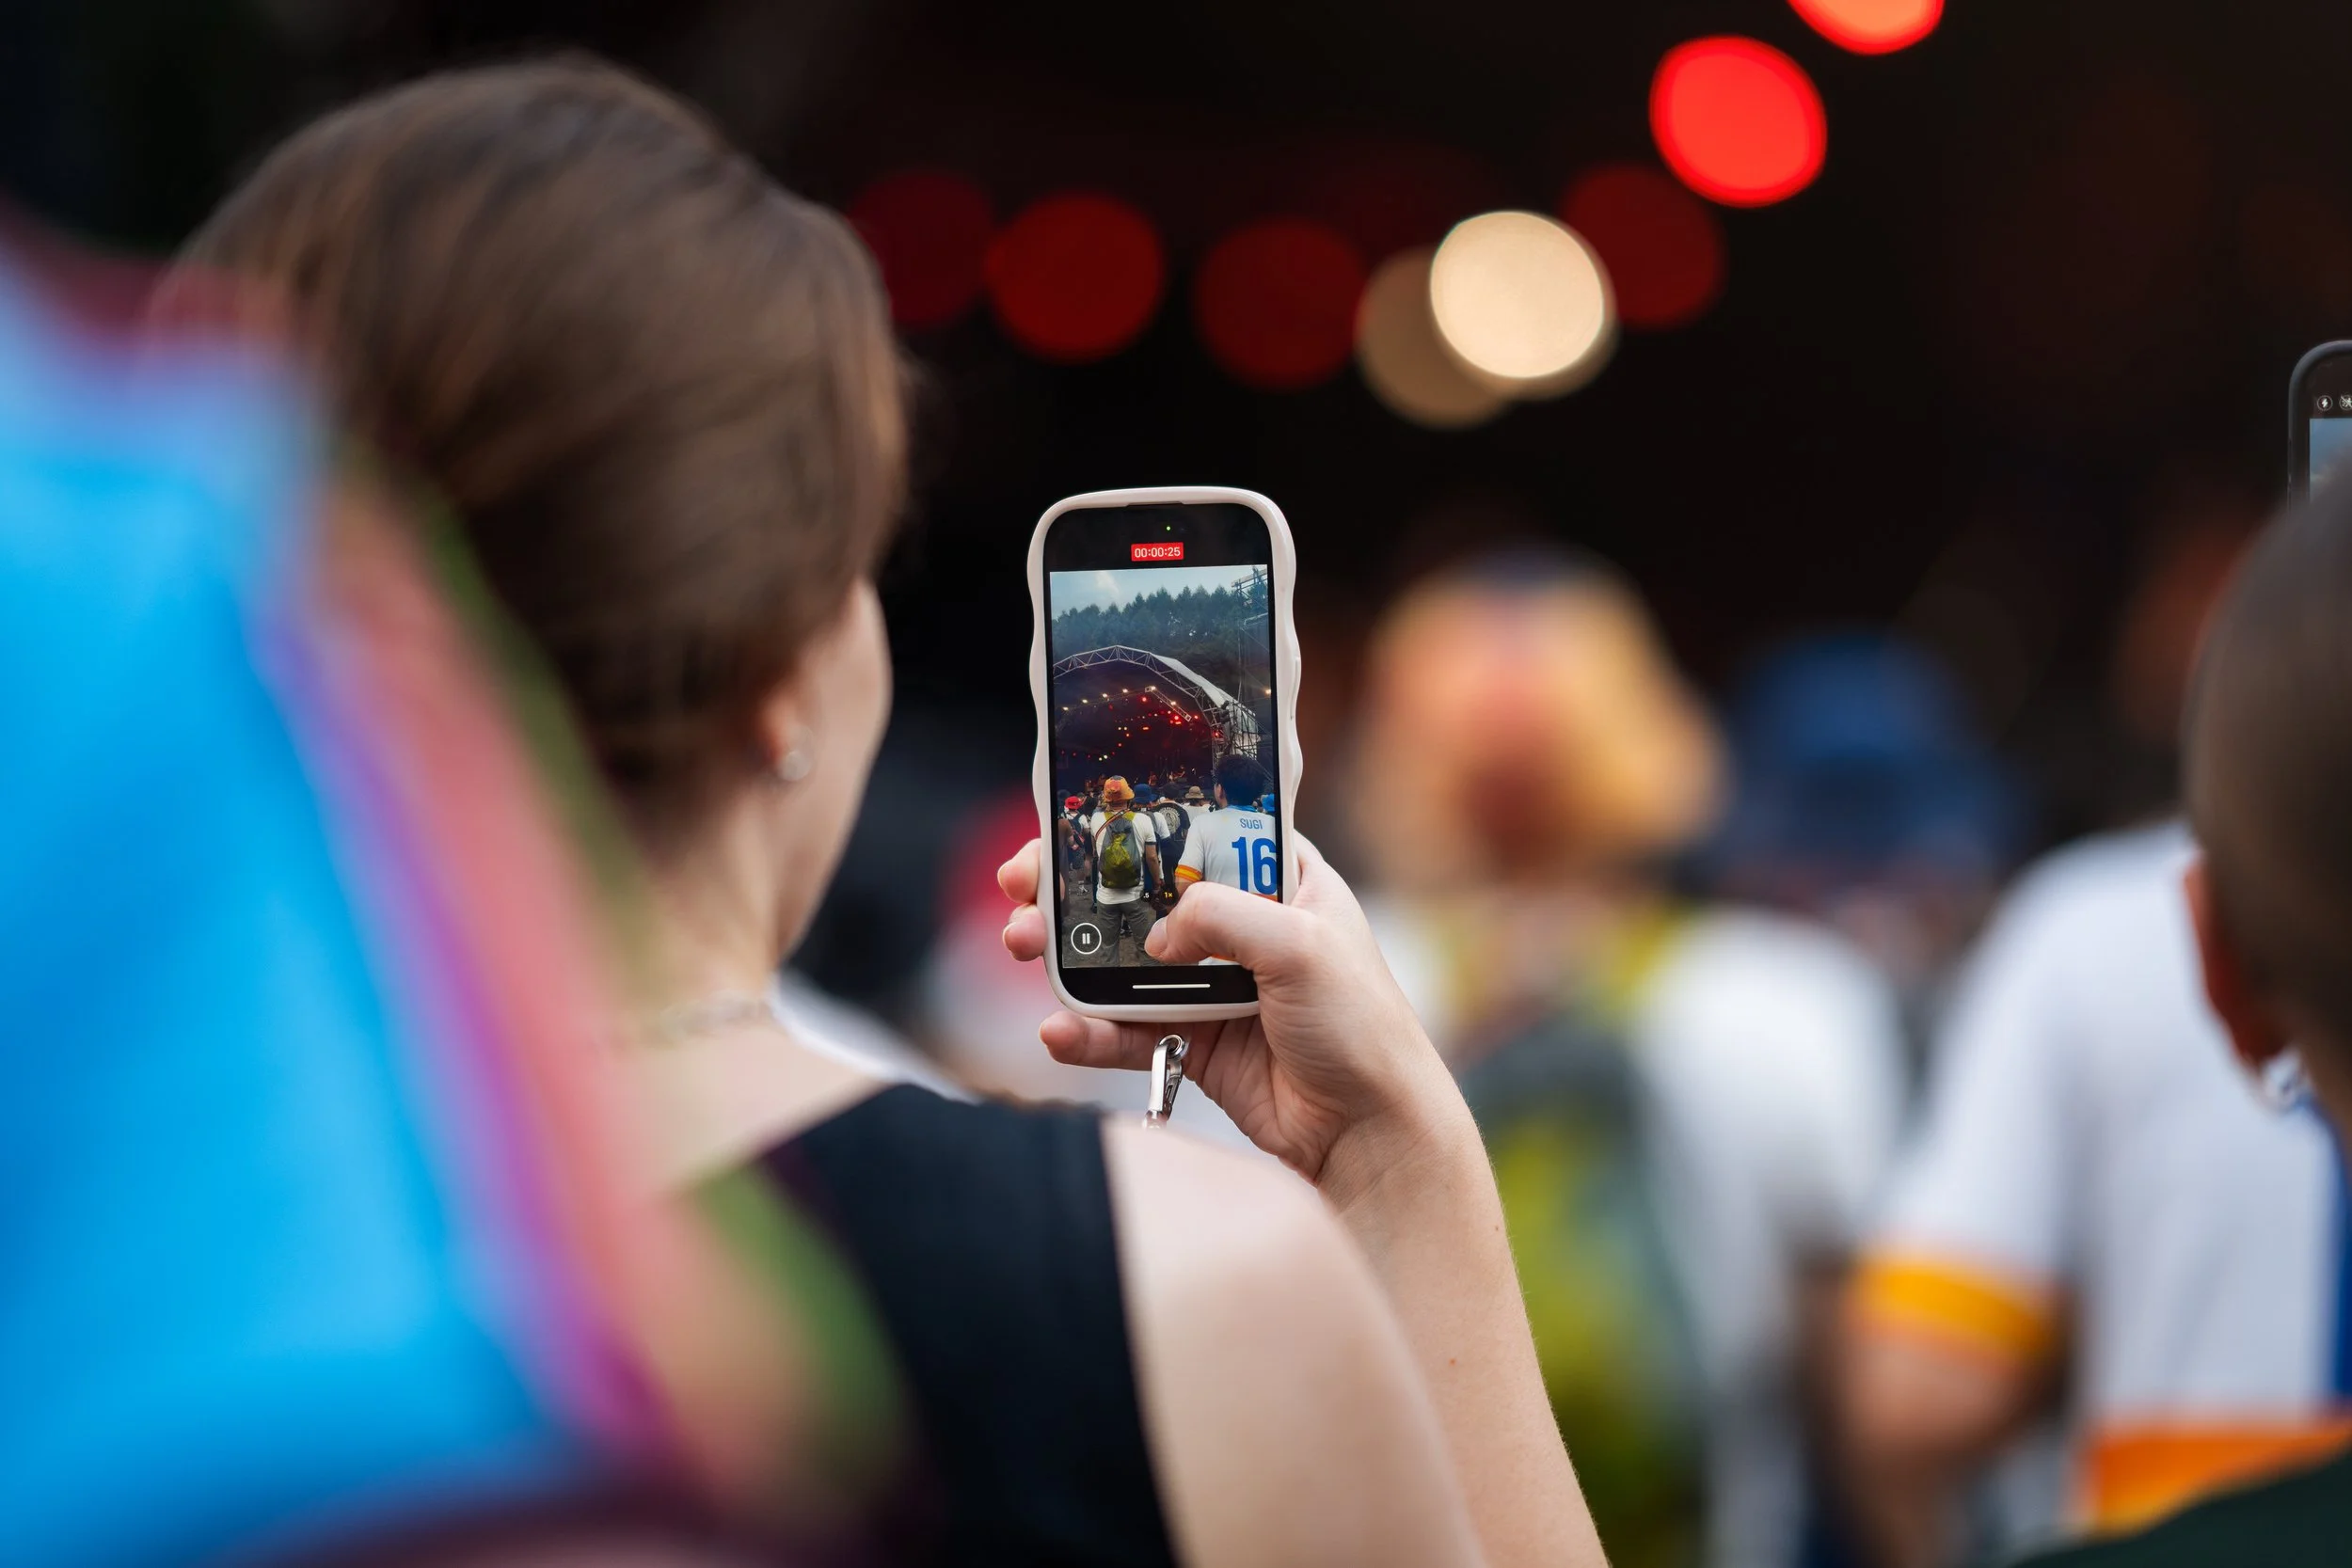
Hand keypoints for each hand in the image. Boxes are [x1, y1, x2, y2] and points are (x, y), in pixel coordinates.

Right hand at [997, 837, 1468, 1192]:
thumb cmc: (1361, 1027)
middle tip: (1022, 891)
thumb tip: (1156, 935)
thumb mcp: (1300, 943)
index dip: (1133, 828)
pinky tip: (1057, 1031)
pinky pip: (1127, 1031)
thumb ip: (1220, 916)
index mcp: (1283, 882)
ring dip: (1068, 958)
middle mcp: (1245, 929)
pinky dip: (1089, 1031)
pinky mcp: (1194, 1045)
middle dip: (1078, 893)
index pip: (1196, 834)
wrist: (1370, 1132)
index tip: (1070, 828)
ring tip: (1022, 949)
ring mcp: (1216, 988)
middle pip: (1143, 897)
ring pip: (1123, 964)